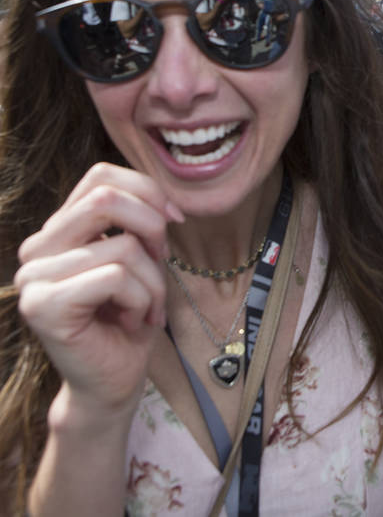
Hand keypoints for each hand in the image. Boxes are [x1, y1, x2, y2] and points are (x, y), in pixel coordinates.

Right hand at [15, 163, 183, 415]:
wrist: (113, 381)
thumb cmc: (130, 320)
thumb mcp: (141, 260)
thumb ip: (138, 224)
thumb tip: (166, 203)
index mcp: (58, 231)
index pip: (100, 176)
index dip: (147, 191)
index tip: (173, 221)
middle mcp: (36, 248)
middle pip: (106, 198)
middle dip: (153, 228)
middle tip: (162, 264)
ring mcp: (34, 277)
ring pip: (122, 246)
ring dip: (154, 281)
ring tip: (146, 309)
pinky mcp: (43, 305)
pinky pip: (116, 277)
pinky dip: (141, 300)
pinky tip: (133, 322)